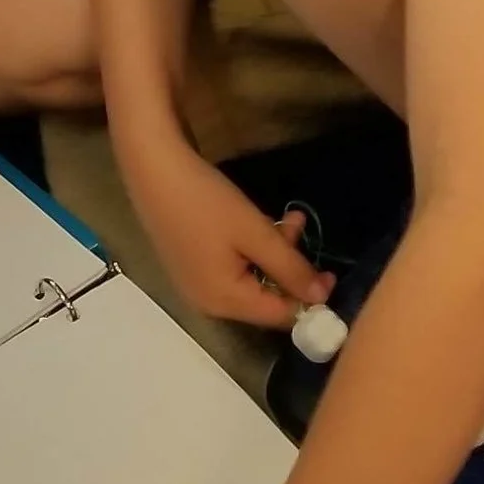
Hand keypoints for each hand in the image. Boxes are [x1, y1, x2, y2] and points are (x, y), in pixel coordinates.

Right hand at [125, 139, 332, 330]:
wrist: (152, 167)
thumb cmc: (205, 201)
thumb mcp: (255, 232)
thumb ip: (290, 268)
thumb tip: (320, 298)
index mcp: (224, 302)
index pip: (280, 316)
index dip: (309, 298)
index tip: (331, 270)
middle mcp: (208, 303)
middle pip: (265, 298)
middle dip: (290, 267)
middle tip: (303, 226)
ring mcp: (196, 284)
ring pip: (251, 279)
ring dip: (273, 251)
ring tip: (289, 215)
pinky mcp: (190, 265)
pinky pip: (232, 268)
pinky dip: (250, 249)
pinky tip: (257, 221)